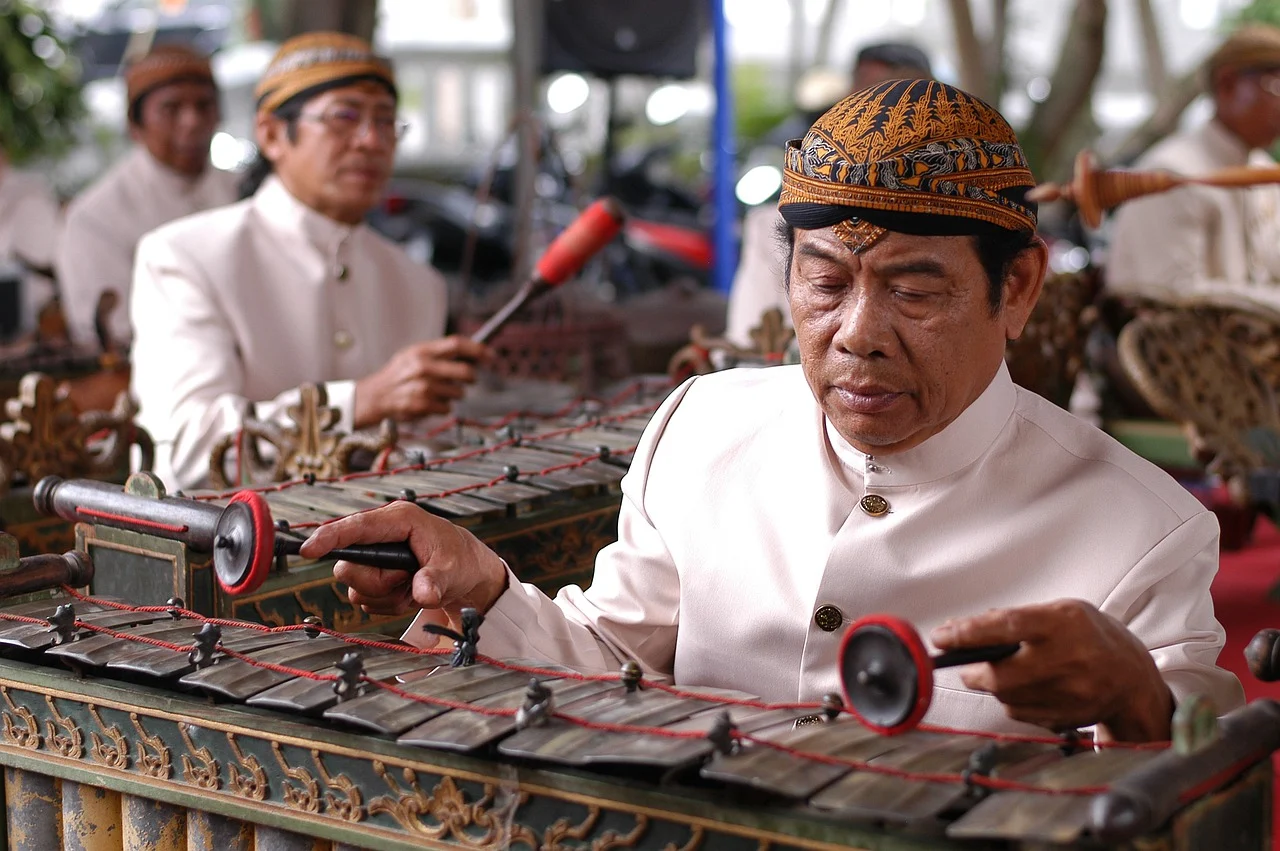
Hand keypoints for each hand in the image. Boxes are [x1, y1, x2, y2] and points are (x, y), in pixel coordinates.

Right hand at [299, 501, 508, 618]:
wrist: (467, 573)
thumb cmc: (461, 561)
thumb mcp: (454, 570)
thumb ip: (436, 581)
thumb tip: (424, 593)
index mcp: (399, 520)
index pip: (356, 528)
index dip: (330, 537)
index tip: (308, 550)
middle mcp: (381, 534)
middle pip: (349, 567)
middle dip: (377, 584)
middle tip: (407, 581)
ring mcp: (374, 555)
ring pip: (355, 587)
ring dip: (385, 596)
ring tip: (411, 587)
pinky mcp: (373, 572)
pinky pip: (364, 599)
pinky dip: (387, 603)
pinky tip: (406, 593)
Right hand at [353, 335, 491, 427]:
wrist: (375, 396)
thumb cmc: (398, 375)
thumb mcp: (413, 355)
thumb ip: (439, 353)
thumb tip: (472, 352)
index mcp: (422, 351)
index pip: (457, 344)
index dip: (478, 350)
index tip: (491, 356)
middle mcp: (423, 367)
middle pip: (465, 372)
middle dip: (471, 378)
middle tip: (468, 380)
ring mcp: (423, 388)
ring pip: (459, 393)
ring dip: (454, 394)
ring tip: (437, 391)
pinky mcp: (423, 405)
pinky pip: (447, 407)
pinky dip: (442, 406)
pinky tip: (429, 402)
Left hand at [930, 599, 1173, 741]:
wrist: (1130, 680)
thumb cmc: (1091, 637)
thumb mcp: (1059, 612)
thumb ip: (1013, 619)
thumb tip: (962, 629)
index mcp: (1060, 624)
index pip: (1004, 627)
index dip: (966, 633)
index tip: (941, 636)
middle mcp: (1063, 661)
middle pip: (996, 674)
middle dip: (972, 668)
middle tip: (966, 660)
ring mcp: (1064, 695)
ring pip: (1003, 696)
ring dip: (995, 683)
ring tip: (1015, 669)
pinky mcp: (1060, 719)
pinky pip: (1018, 711)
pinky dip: (1013, 699)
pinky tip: (1032, 686)